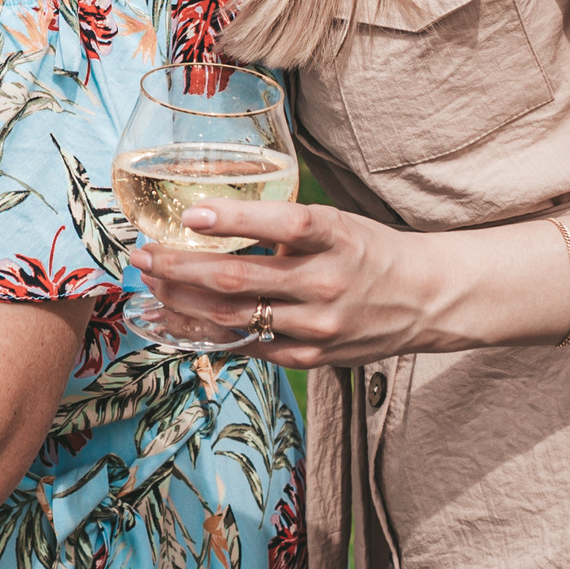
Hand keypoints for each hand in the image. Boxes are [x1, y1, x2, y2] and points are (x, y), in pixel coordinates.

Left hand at [134, 199, 452, 368]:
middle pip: (241, 278)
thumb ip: (280, 227)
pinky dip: (209, 334)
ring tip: (151, 284)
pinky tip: (178, 321)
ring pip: (236, 317)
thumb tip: (206, 217)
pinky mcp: (315, 355)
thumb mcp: (334, 223)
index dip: (235, 218)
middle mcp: (327, 283)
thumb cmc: (368, 251)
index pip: (284, 224)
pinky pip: (251, 347)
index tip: (191, 212)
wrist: (426, 298)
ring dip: (184, 301)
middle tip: (142, 253)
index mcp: (335, 237)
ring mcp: (320, 325)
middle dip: (180, 266)